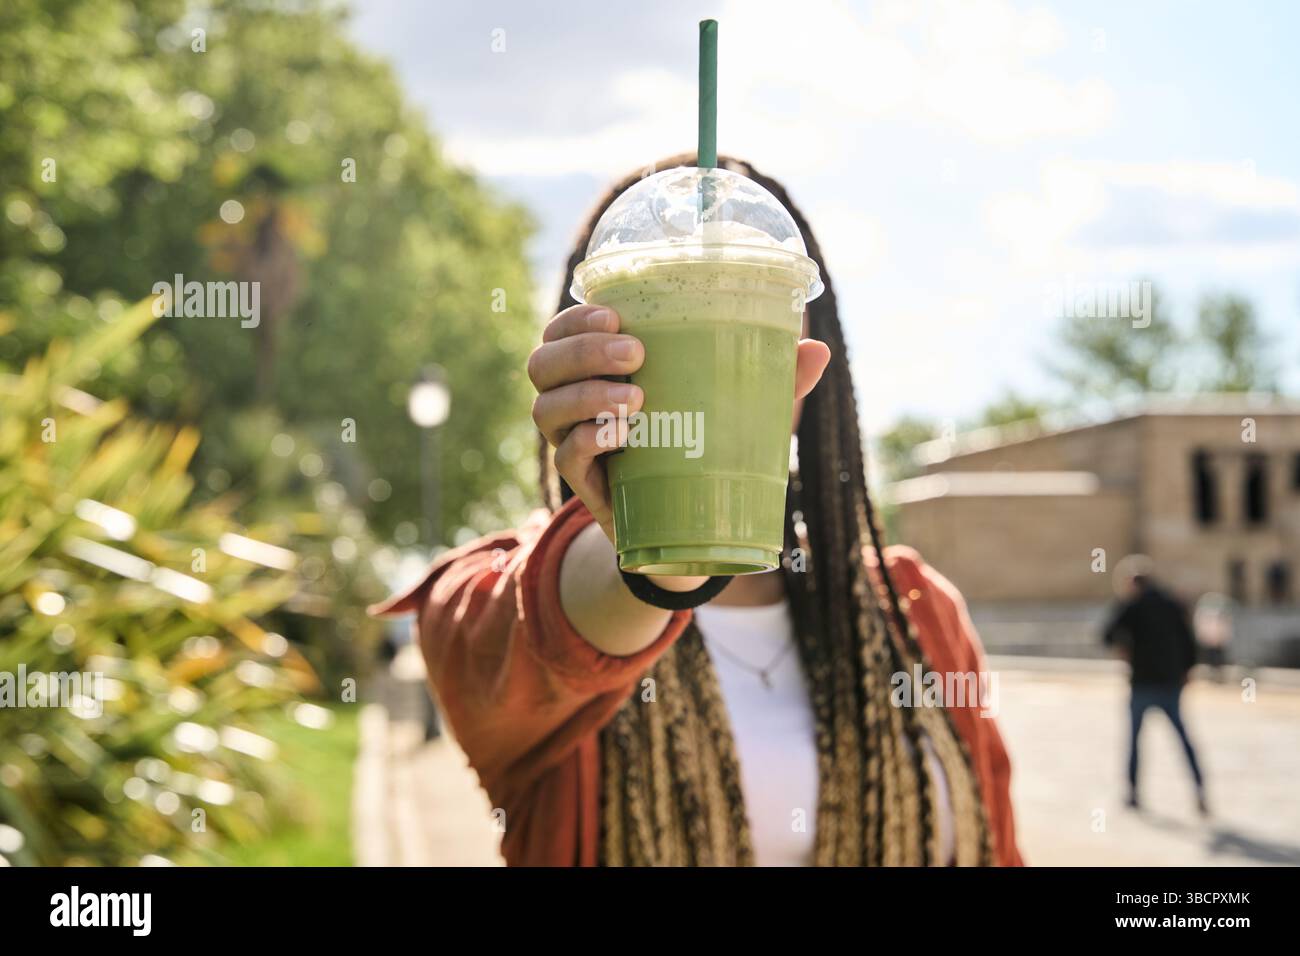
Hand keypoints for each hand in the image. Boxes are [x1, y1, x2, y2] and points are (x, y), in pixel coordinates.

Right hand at [529, 304, 831, 545]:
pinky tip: (622, 435)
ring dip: (585, 394)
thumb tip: (817, 349)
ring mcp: (574, 442)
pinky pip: (566, 456)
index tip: (617, 315)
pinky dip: (587, 441)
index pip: (561, 332)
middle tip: (637, 355)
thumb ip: (771, 379)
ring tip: (637, 399)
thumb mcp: (737, 409)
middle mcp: (574, 402)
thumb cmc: (703, 445)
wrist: (688, 526)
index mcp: (597, 370)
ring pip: (546, 407)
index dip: (576, 319)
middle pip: (543, 364)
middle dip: (582, 351)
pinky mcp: (584, 484)